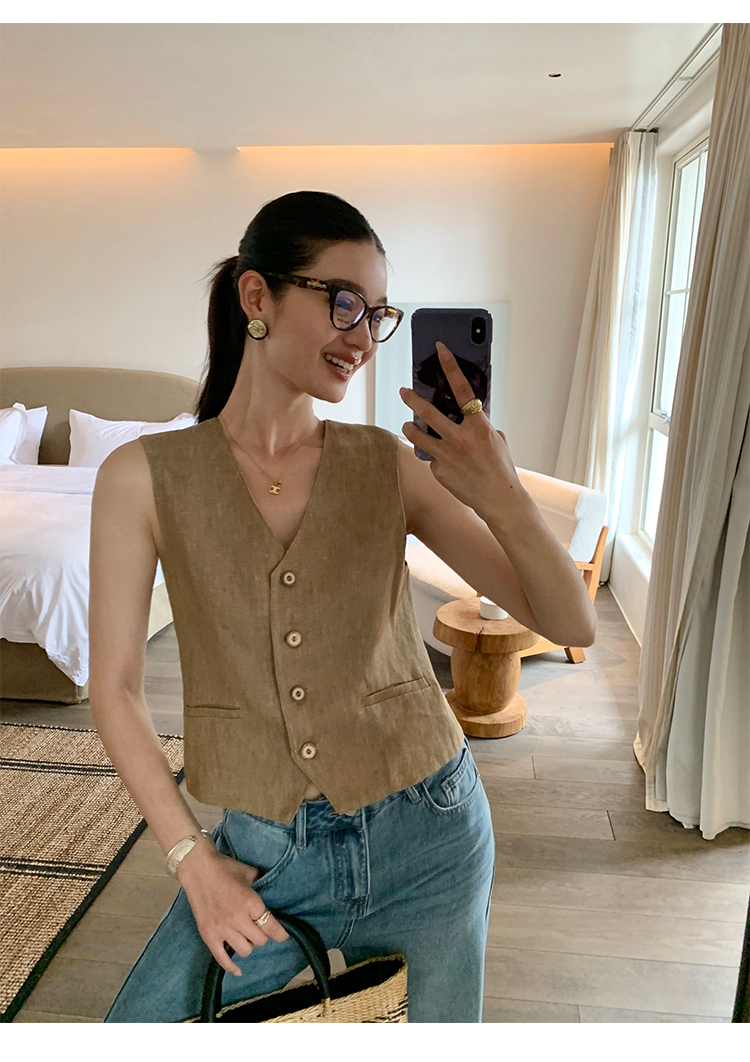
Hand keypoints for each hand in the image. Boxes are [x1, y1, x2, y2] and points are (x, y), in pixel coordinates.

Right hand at [176, 843, 289, 975]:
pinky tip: (238, 970)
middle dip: (262, 936)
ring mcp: (222, 929)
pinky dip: (231, 967)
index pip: (271, 927)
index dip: (280, 934)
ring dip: (248, 945)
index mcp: (250, 903)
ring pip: (245, 951)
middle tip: (259, 929)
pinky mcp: (208, 935)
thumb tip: (272, 890)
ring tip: (246, 937)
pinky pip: (222, 958)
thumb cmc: (225, 868)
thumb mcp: (249, 873)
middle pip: (260, 941)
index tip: (283, 936)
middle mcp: (238, 919)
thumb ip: (261, 885)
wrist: (198, 868)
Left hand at [400, 341, 523, 514]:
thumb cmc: (500, 468)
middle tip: (403, 391)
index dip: (450, 367)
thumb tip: (465, 412)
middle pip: (428, 411)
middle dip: (412, 398)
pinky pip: (430, 457)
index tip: (440, 350)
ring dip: (410, 427)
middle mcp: (460, 438)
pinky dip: (433, 456)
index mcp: (479, 426)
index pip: (462, 389)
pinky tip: (442, 461)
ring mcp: (447, 455)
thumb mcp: (496, 439)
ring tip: (408, 425)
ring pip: (417, 434)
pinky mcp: (438, 471)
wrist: (499, 499)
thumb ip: (479, 424)